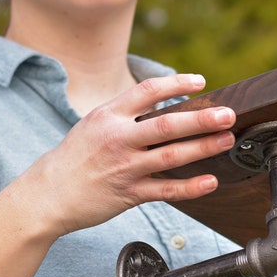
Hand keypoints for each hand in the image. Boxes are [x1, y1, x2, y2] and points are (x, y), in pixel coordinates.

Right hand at [24, 73, 235, 237]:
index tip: (201, 82)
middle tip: (227, 114)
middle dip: (201, 119)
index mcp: (109, 115)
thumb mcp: (95, 123)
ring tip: (227, 139)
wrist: (48, 193)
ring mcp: (124, 167)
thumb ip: (127, 113)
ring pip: (171, 157)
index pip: (148, 91)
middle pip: (166, 125)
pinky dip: (190, 187)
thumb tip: (166, 101)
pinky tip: (211, 181)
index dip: (177, 84)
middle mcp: (118, 139)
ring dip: (203, 148)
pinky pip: (165, 191)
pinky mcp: (129, 194)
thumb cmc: (77, 156)